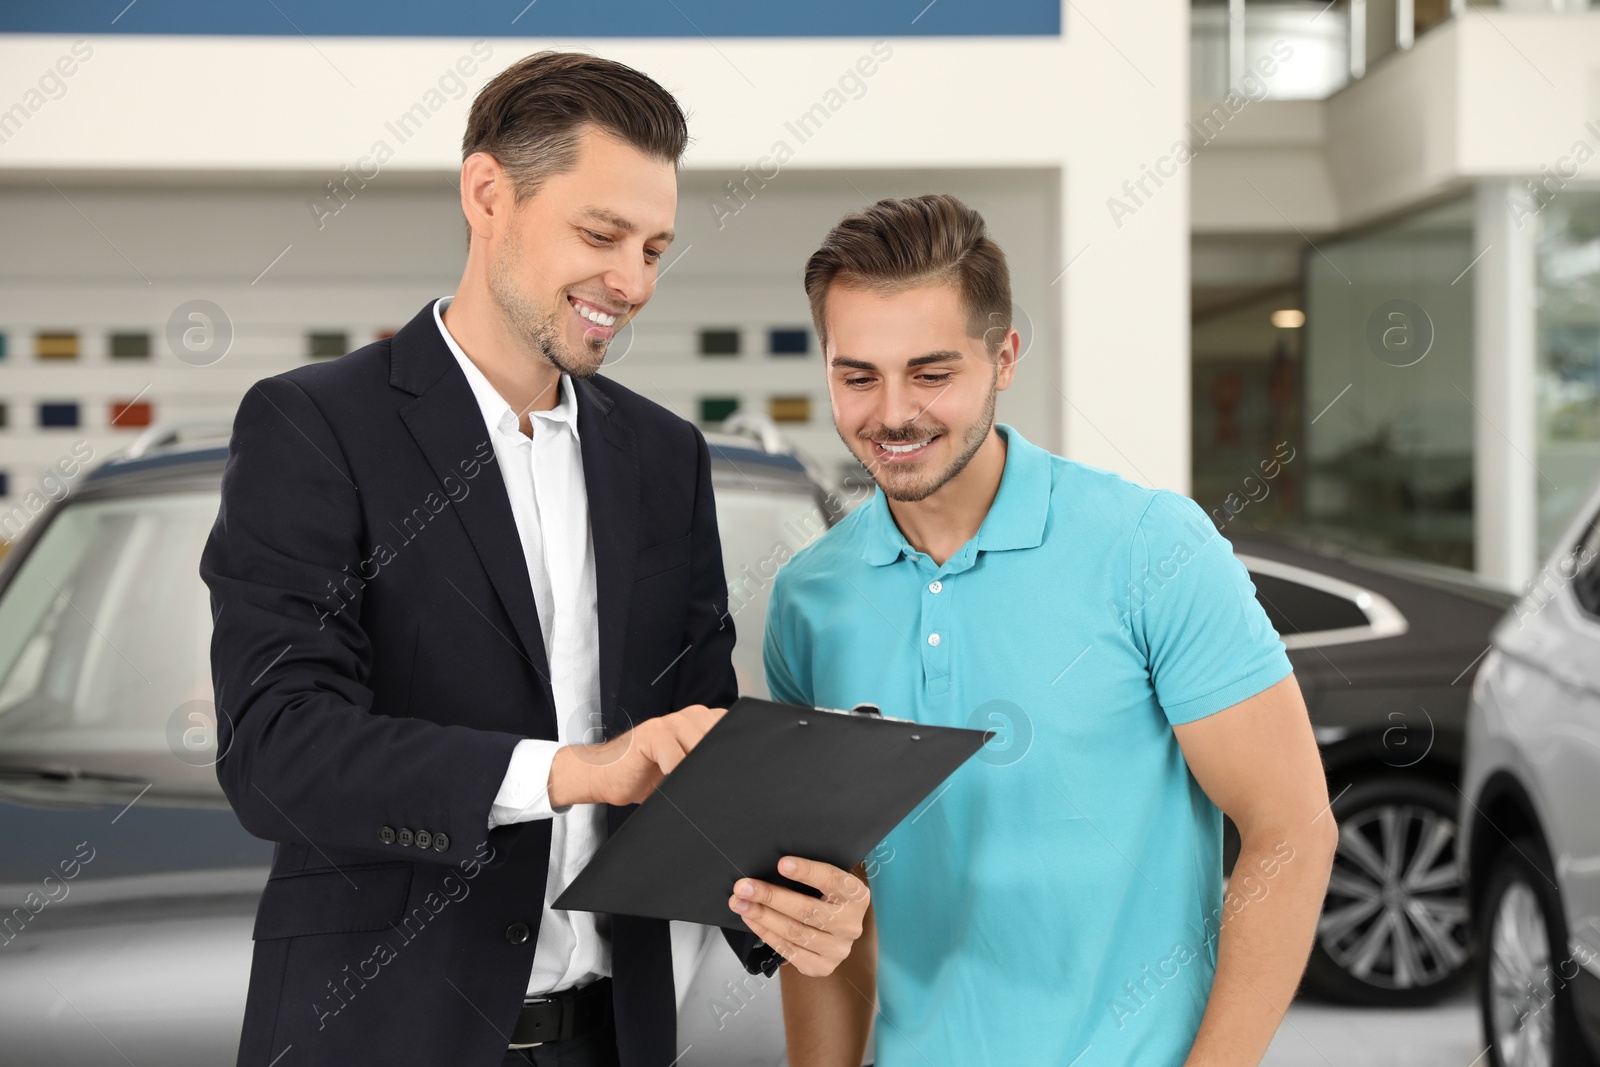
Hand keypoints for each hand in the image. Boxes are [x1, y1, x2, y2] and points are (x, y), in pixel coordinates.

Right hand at [547, 704, 724, 807]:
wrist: (606, 775)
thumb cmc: (648, 777)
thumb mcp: (686, 771)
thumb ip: (707, 766)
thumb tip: (739, 782)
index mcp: (703, 722)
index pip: (734, 731)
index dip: (735, 754)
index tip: (735, 776)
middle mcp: (691, 717)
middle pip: (720, 739)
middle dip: (717, 765)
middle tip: (710, 788)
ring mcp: (670, 722)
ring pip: (701, 746)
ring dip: (697, 770)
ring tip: (688, 786)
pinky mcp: (651, 733)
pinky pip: (674, 755)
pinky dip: (675, 772)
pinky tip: (669, 780)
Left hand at [728, 856, 870, 976]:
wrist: (837, 929)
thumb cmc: (826, 896)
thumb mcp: (826, 881)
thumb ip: (809, 874)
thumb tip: (773, 864)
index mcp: (856, 895)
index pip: (831, 880)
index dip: (806, 872)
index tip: (782, 864)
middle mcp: (850, 924)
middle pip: (807, 910)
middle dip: (770, 897)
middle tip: (744, 887)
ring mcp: (838, 949)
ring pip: (794, 932)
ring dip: (762, 916)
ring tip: (740, 903)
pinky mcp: (822, 966)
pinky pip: (788, 950)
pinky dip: (766, 933)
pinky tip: (751, 920)